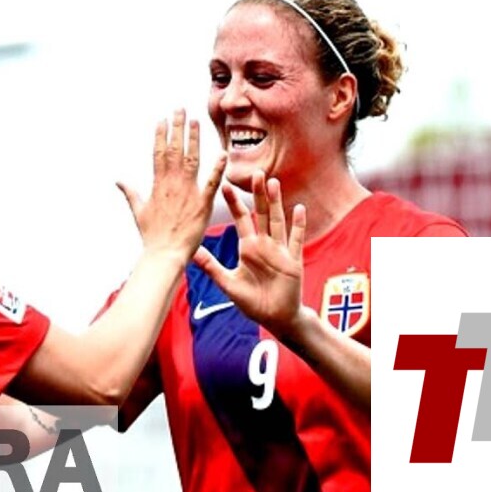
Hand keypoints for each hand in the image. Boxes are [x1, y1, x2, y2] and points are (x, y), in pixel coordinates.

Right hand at [117, 109, 226, 262]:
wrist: (164, 255)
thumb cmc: (151, 236)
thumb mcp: (138, 211)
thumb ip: (130, 193)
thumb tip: (119, 181)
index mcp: (158, 184)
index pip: (159, 153)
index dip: (161, 135)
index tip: (162, 120)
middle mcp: (172, 184)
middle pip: (175, 150)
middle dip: (177, 128)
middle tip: (180, 109)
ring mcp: (187, 193)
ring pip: (191, 159)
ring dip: (194, 139)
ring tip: (196, 121)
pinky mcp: (202, 204)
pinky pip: (211, 183)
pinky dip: (217, 168)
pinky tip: (223, 153)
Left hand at [192, 171, 306, 333]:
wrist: (275, 318)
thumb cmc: (252, 301)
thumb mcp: (228, 283)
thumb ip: (211, 267)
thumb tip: (191, 252)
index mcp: (248, 248)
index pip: (241, 220)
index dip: (234, 203)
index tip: (225, 185)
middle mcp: (264, 245)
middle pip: (262, 214)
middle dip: (259, 194)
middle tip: (256, 173)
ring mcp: (280, 251)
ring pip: (278, 222)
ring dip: (277, 203)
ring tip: (274, 183)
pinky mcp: (293, 262)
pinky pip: (296, 241)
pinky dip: (298, 226)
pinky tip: (299, 209)